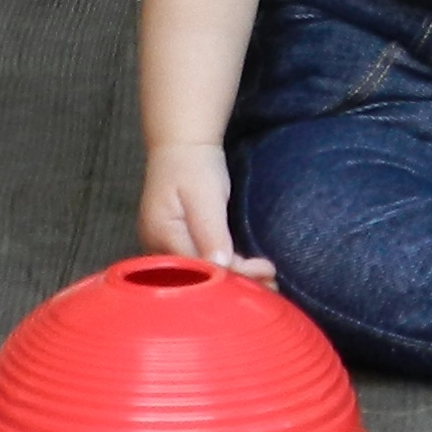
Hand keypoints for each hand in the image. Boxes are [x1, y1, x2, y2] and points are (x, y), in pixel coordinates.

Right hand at [139, 141, 275, 280]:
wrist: (180, 145)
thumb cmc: (192, 164)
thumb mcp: (205, 195)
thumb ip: (211, 231)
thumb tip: (221, 264)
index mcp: (163, 234)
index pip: (200, 267)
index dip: (234, 274)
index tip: (267, 272)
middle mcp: (158, 247)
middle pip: (199, 277)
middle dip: (236, 282)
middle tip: (273, 286)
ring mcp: (166, 247)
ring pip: (201, 274)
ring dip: (233, 279)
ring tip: (267, 283)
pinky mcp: (177, 244)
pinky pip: (201, 263)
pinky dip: (226, 268)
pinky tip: (247, 272)